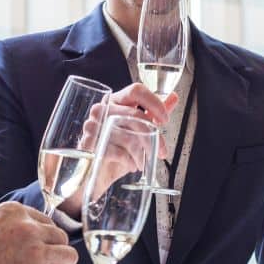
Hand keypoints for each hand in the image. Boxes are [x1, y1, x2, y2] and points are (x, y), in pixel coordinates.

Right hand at [0, 202, 77, 263]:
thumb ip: (6, 227)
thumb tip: (16, 242)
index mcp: (14, 211)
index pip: (46, 222)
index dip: (42, 241)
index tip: (35, 252)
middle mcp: (28, 227)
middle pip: (60, 237)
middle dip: (52, 254)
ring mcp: (34, 249)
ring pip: (68, 256)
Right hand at [59, 83, 177, 217]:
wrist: (95, 173)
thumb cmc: (116, 149)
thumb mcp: (138, 130)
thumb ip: (153, 113)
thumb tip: (174, 96)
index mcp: (114, 101)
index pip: (136, 90)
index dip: (154, 103)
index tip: (165, 120)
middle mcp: (101, 109)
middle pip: (135, 116)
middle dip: (153, 138)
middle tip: (160, 152)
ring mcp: (92, 127)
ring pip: (129, 136)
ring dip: (142, 154)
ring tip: (143, 162)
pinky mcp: (89, 145)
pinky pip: (118, 151)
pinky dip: (129, 161)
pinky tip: (131, 165)